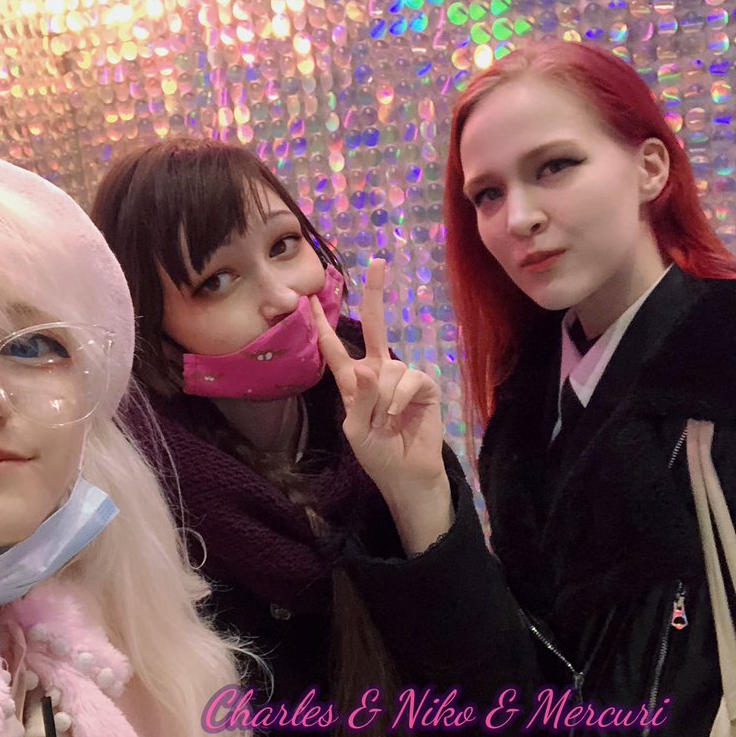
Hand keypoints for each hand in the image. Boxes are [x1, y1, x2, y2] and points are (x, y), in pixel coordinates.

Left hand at [312, 258, 451, 554]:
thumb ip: (360, 399)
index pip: (335, 348)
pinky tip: (399, 418)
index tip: (311, 299)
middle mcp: (378, 371)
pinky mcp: (424, 386)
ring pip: (389, 369)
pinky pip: (408, 380)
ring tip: (385, 425)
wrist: (406, 474)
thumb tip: (371, 366)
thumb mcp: (356, 431)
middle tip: (377, 262)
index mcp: (354, 381)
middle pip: (375, 328)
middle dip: (376, 295)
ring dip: (383, 402)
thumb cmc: (377, 454)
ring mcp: (402, 377)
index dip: (323, 325)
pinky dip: (399, 401)